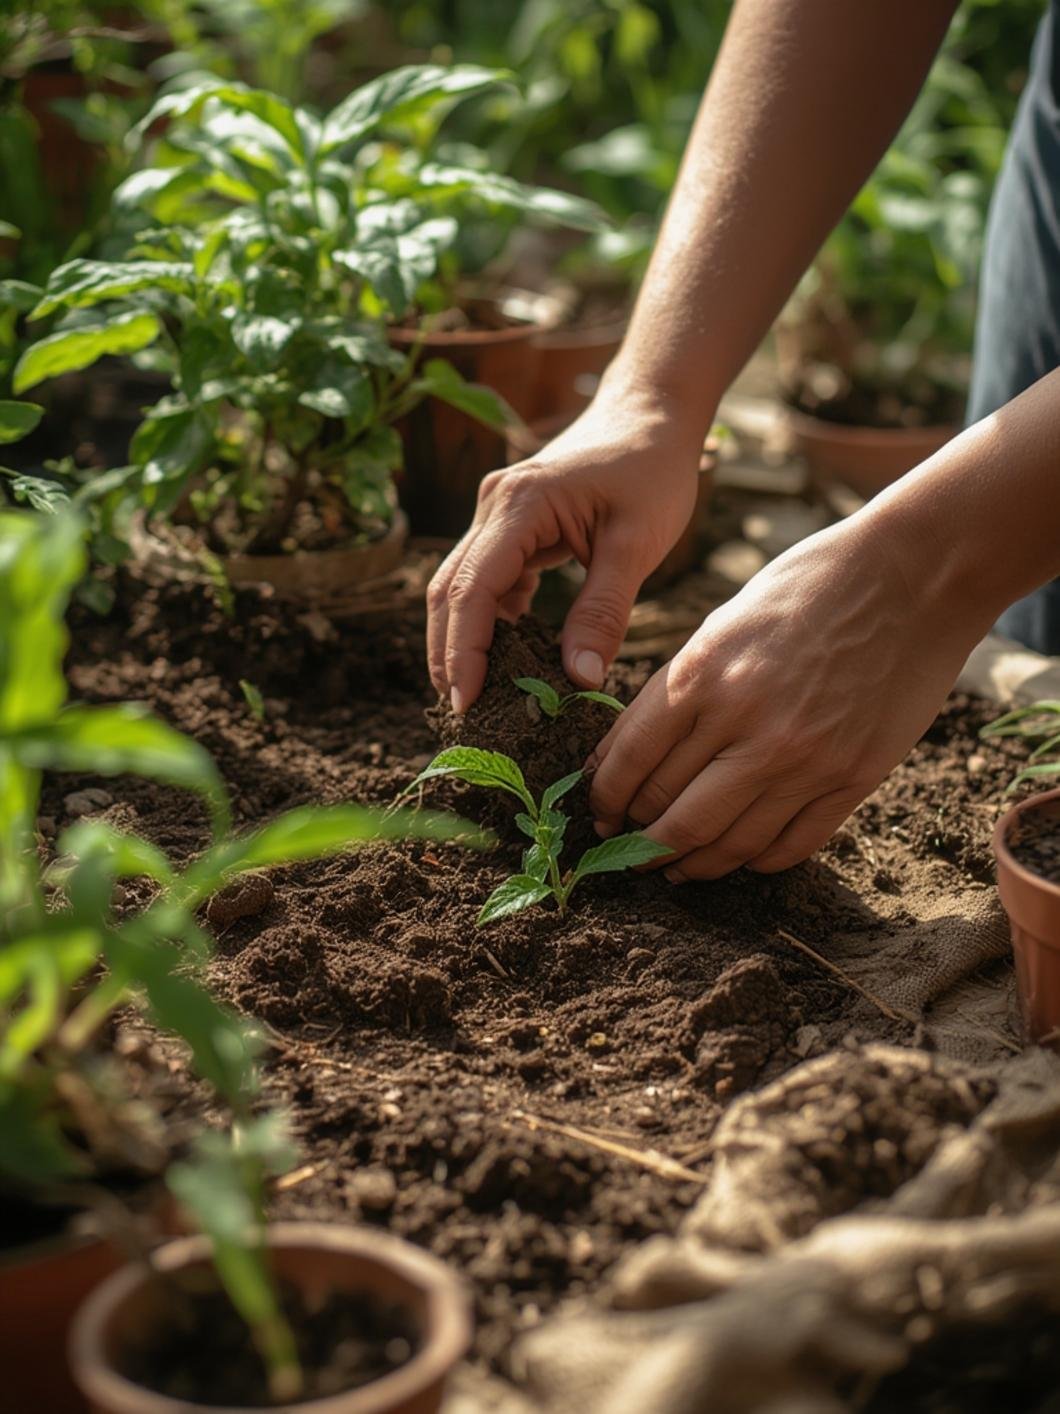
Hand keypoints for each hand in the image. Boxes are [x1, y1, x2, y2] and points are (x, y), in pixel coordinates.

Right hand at [427, 391, 705, 711]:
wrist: (652, 414)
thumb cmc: (651, 470)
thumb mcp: (636, 544)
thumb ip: (604, 612)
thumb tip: (579, 679)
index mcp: (518, 505)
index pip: (471, 588)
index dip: (463, 650)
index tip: (466, 701)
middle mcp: (493, 506)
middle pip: (449, 592)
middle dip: (450, 655)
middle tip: (462, 714)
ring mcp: (496, 514)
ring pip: (459, 587)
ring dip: (464, 641)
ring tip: (478, 696)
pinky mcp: (510, 525)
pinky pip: (486, 580)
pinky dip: (491, 621)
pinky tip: (508, 659)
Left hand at [587, 514, 982, 878]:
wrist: (911, 576)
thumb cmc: (806, 588)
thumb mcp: (722, 624)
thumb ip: (678, 690)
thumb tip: (630, 754)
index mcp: (701, 674)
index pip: (629, 762)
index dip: (604, 798)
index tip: (597, 814)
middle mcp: (745, 723)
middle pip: (670, 812)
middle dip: (638, 841)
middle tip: (628, 852)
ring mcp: (802, 757)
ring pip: (725, 842)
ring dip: (690, 863)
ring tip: (676, 867)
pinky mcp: (851, 778)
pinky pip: (789, 845)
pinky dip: (755, 861)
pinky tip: (740, 856)